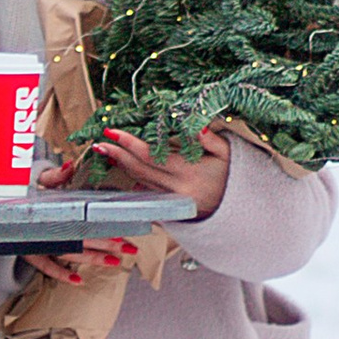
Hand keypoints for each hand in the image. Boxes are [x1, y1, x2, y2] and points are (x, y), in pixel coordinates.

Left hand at [86, 124, 232, 218]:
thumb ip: (211, 139)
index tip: (111, 132)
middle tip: (99, 141)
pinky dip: (132, 180)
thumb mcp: (228, 154)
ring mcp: (171, 202)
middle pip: (139, 170)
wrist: (238, 212)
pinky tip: (122, 169)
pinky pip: (146, 193)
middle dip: (117, 155)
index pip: (151, 157)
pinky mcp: (169, 209)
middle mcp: (176, 190)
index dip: (129, 144)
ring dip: (121, 166)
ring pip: (139, 182)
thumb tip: (198, 125)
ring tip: (106, 151)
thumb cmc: (233, 177)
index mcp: (189, 173)